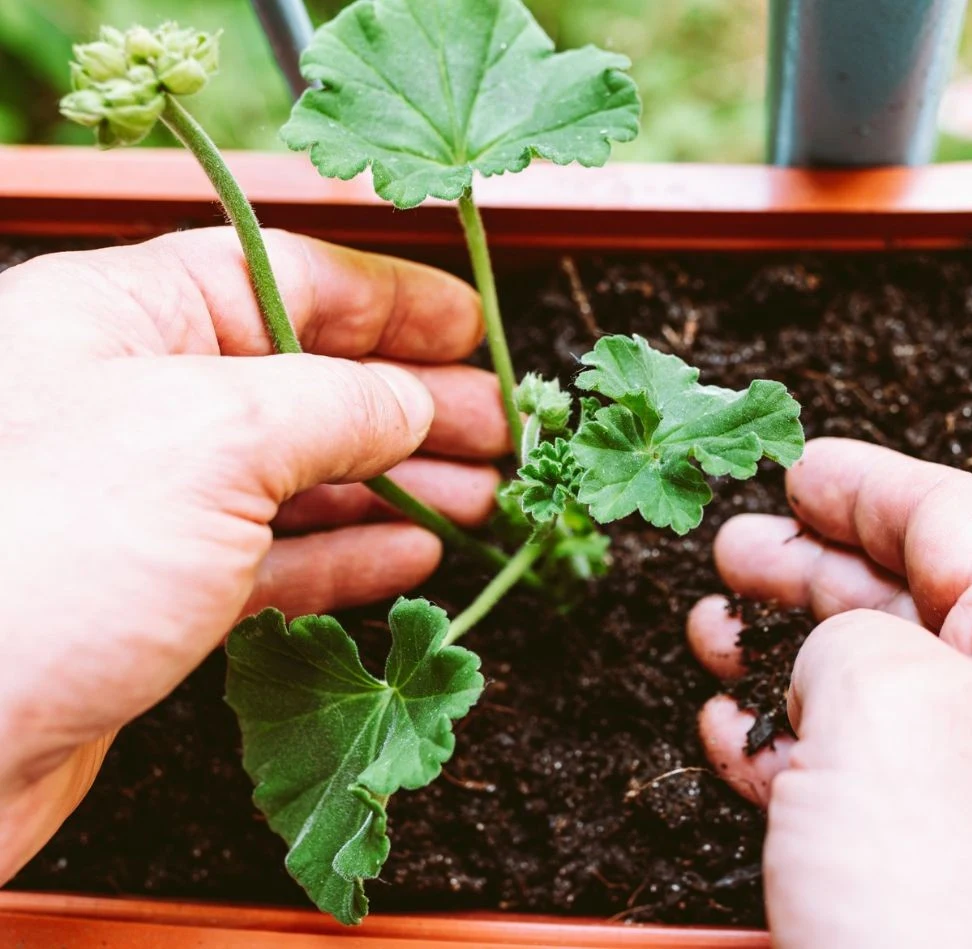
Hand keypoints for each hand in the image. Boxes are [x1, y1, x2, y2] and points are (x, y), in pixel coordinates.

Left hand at [0, 229, 508, 879]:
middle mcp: (129, 400)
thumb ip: (334, 403)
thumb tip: (410, 400)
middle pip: (303, 378)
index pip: (283, 275)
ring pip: (297, 474)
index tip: (472, 327)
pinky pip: (273, 558)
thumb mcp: (213, 437)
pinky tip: (409, 554)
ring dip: (399, 483)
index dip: (391, 299)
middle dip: (412, 401)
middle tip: (501, 429)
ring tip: (483, 496)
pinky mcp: (153, 596)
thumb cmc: (34, 560)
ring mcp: (143, 504)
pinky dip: (348, 555)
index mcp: (121, 317)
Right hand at [688, 438, 971, 947]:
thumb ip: (847, 631)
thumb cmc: (967, 909)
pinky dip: (790, 746)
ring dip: (784, 655)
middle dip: (809, 566)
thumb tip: (832, 648)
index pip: (956, 518)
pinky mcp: (943, 872)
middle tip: (730, 547)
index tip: (793, 465)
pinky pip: (862, 776)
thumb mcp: (886, 700)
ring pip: (874, 689)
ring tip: (711, 635)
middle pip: (910, 599)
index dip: (863, 481)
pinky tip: (734, 737)